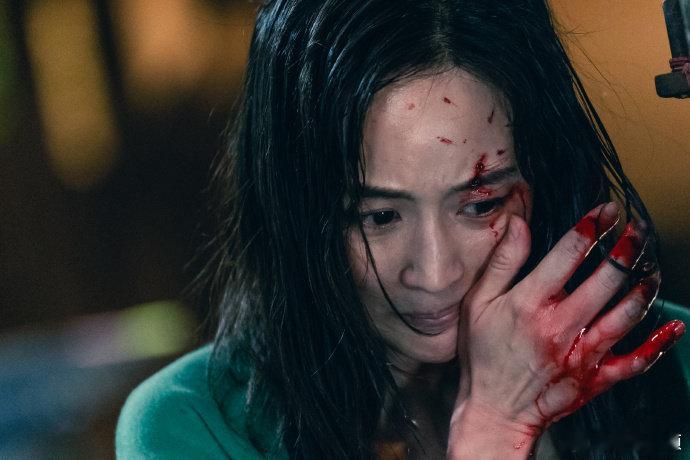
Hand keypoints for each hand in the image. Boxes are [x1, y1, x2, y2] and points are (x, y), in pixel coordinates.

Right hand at [447, 202, 684, 457]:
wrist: (495, 409)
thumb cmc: (483, 354)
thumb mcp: (478, 303)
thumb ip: (502, 262)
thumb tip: (518, 224)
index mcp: (530, 303)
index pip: (568, 254)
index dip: (591, 226)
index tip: (605, 210)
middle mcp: (560, 326)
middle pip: (606, 278)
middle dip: (627, 248)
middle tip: (637, 229)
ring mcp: (582, 353)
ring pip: (626, 314)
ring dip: (644, 287)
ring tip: (651, 267)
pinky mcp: (595, 377)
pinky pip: (635, 361)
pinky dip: (658, 344)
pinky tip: (673, 327)